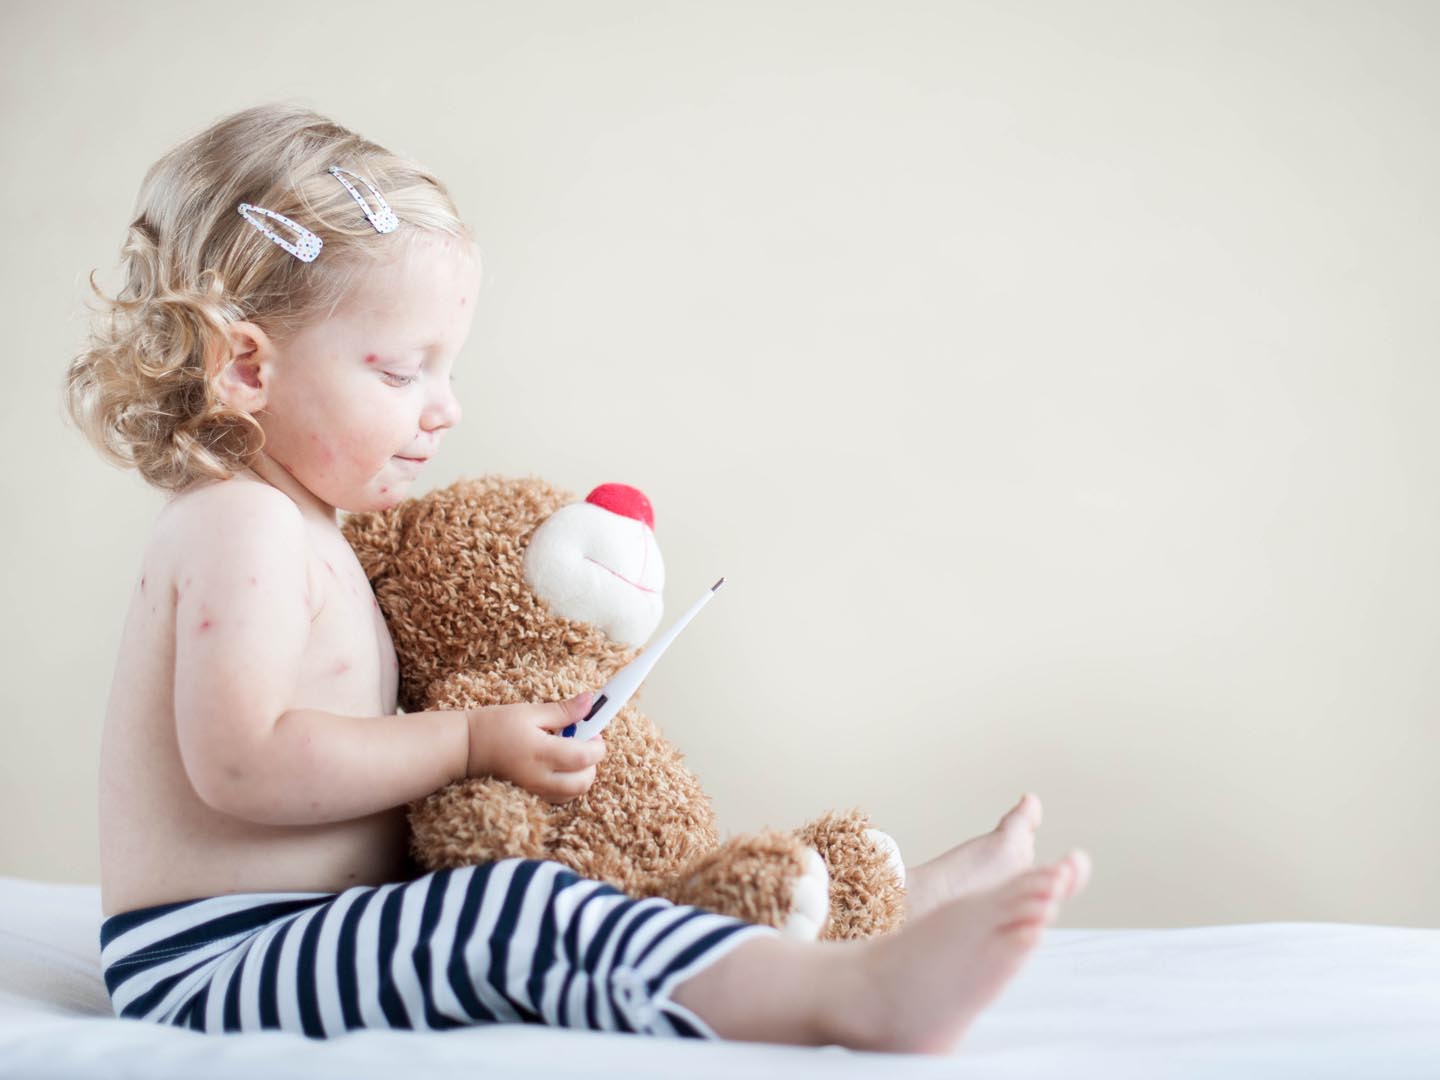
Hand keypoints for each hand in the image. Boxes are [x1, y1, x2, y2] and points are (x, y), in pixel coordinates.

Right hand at [465, 693, 605, 803]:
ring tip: (569, 752)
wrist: (465, 748)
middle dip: (593, 762)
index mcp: (541, 753)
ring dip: (582, 774)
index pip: (585, 757)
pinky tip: (558, 765)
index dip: (597, 745)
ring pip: (574, 793)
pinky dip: (568, 784)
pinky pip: (560, 798)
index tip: (594, 730)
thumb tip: (591, 702)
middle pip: (584, 781)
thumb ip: (563, 711)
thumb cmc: (495, 725)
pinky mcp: (530, 797)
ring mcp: (535, 791)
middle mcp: (540, 777)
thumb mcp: (530, 712)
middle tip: (583, 740)